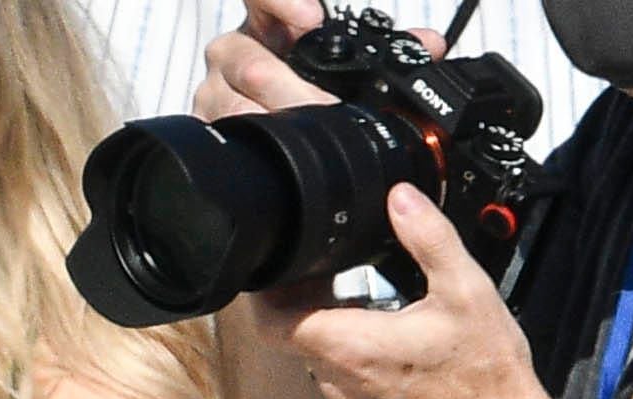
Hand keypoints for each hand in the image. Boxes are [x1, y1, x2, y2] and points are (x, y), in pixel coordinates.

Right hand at [195, 6, 442, 119]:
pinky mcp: (203, 121)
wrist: (259, 114)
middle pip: (249, 61)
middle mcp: (232, 50)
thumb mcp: (343, 60)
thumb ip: (389, 47)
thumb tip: (429, 44)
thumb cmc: (299, 81)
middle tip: (325, 105)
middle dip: (292, 88)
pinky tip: (273, 149)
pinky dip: (251, 140)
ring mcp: (213, 87)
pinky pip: (220, 132)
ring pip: (233, 102)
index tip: (312, 18)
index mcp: (267, 22)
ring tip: (304, 134)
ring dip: (274, 120)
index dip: (282, 2)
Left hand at [266, 186, 578, 398]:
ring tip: (360, 294)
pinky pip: (338, 377)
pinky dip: (348, 351)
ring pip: (317, 355)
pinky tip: (382, 331)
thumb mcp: (465, 288)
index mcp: (350, 347)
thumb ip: (428, 237)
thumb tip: (401, 198)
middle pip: (294, 334)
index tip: (277, 269)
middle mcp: (337, 380)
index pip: (273, 323)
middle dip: (304, 300)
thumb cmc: (486, 369)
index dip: (266, 294)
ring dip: (330, 325)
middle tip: (327, 270)